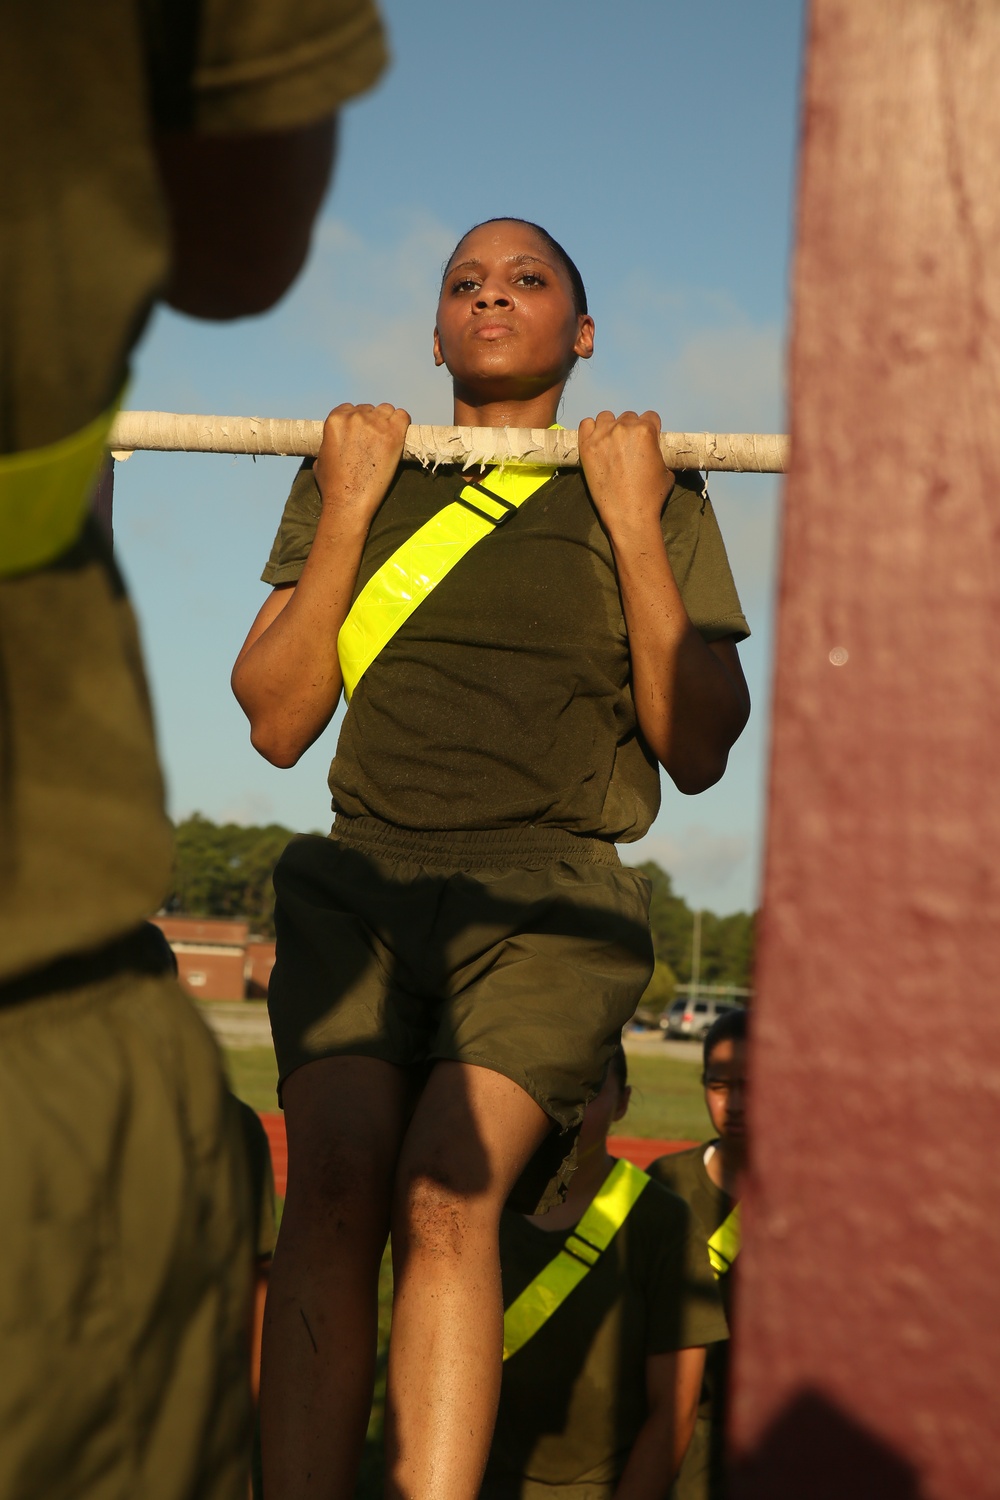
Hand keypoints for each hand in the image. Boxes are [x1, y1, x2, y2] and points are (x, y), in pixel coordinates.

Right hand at [313, 402, 410, 521]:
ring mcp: (375, 424)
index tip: (361, 435)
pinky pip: (403, 416)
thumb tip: (335, 442)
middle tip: (375, 443)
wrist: (348, 501)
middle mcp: (355, 417)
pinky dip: (402, 423)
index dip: (357, 422)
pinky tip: (400, 436)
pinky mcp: (393, 433)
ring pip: (386, 410)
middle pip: (369, 410)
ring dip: (387, 421)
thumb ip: (329, 442)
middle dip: (372, 423)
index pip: (350, 408)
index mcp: (335, 419)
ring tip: (387, 440)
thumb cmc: (333, 486)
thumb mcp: (320, 458)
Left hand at [577, 410, 674, 537]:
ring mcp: (603, 435)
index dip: (650, 429)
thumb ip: (658, 452)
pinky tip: (595, 443)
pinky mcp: (586, 446)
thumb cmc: (651, 496)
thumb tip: (653, 450)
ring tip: (610, 445)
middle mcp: (624, 428)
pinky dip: (590, 430)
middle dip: (630, 430)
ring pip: (606, 417)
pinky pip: (585, 424)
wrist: (629, 514)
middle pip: (628, 417)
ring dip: (609, 427)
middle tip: (627, 448)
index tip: (645, 441)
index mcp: (646, 430)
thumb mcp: (666, 470)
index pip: (650, 416)